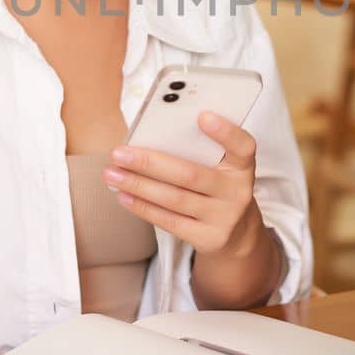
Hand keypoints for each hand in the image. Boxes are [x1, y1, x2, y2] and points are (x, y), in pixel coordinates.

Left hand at [104, 111, 264, 257]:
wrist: (236, 235)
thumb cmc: (218, 189)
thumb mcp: (221, 169)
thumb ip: (199, 152)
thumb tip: (148, 137)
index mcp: (242, 166)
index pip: (242, 146)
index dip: (226, 132)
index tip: (202, 116)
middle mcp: (237, 192)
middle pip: (190, 175)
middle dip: (149, 163)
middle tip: (119, 152)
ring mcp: (224, 218)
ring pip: (174, 199)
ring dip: (138, 185)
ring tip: (112, 173)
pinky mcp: (208, 238)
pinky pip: (170, 221)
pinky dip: (143, 207)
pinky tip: (124, 195)